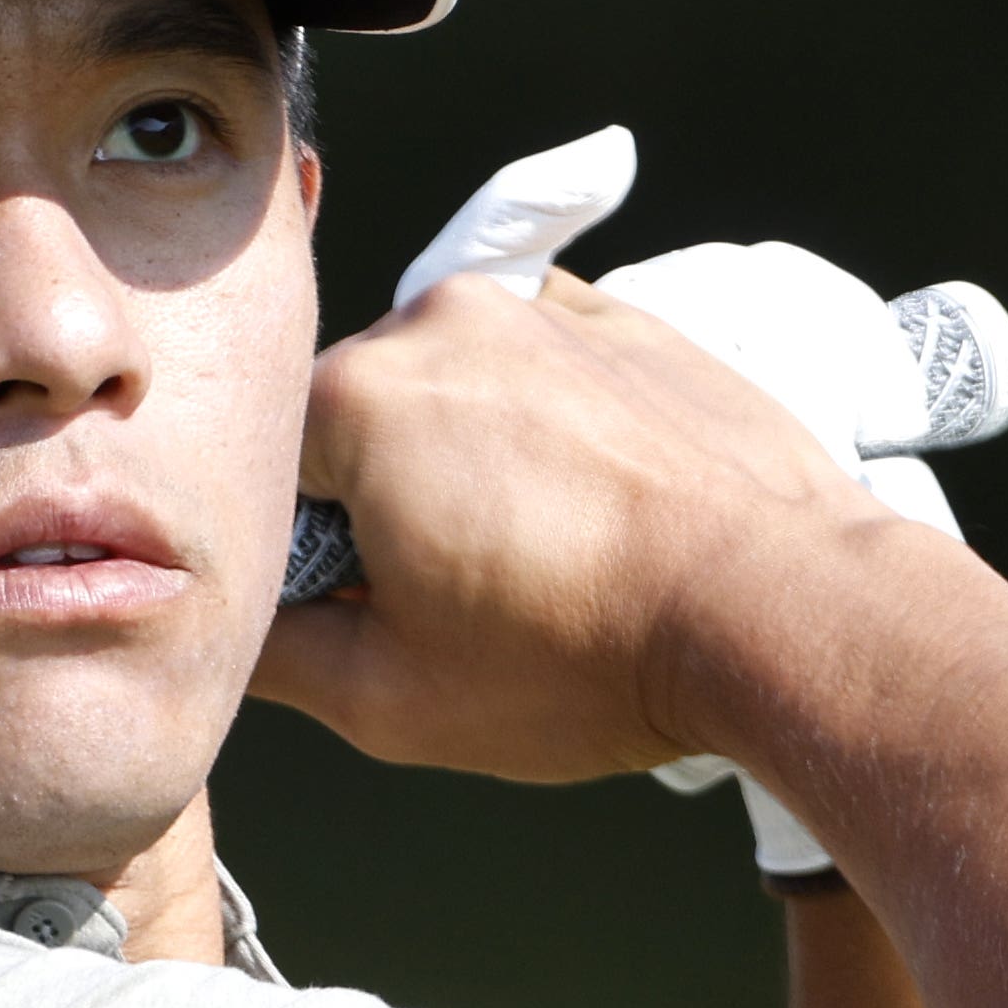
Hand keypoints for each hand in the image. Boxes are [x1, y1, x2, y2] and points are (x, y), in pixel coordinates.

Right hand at [252, 264, 877, 782]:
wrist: (775, 608)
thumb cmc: (587, 657)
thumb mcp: (390, 699)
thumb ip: (273, 657)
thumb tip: (232, 631)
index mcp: (359, 396)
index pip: (268, 470)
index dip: (303, 555)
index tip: (360, 614)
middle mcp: (443, 319)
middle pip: (359, 419)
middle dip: (382, 500)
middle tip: (454, 598)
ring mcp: (544, 308)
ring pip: (452, 389)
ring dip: (465, 462)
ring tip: (538, 556)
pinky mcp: (627, 320)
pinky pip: (540, 369)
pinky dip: (544, 429)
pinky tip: (588, 511)